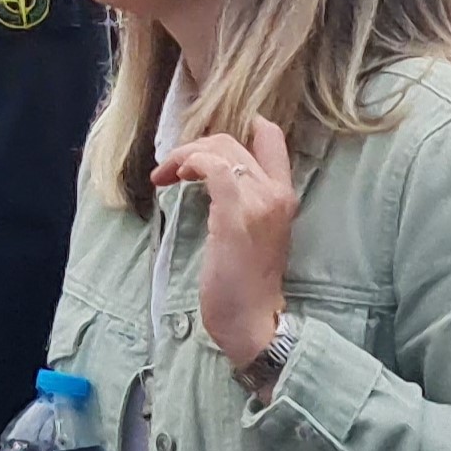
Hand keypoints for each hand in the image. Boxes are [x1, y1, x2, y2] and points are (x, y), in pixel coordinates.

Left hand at [156, 118, 302, 382]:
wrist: (253, 322)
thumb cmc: (246, 286)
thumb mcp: (253, 234)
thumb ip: (243, 202)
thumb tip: (211, 174)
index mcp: (284, 197)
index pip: (271, 137)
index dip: (236, 128)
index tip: (205, 146)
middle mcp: (277, 194)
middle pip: (232, 140)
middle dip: (194, 146)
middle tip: (170, 171)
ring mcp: (260, 203)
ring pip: (218, 148)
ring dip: (183, 155)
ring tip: (166, 176)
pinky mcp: (236, 215)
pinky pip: (211, 166)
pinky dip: (187, 163)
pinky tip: (174, 179)